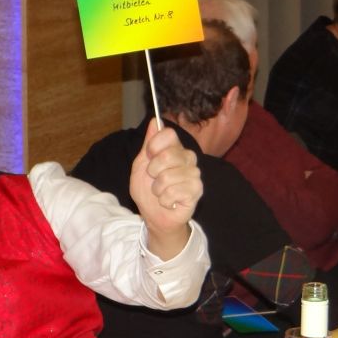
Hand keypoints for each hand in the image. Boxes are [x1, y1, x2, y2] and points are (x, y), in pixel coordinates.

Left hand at [129, 120, 201, 258]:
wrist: (155, 216)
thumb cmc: (148, 191)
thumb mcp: (140, 167)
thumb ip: (148, 145)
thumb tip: (154, 121)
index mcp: (174, 149)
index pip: (168, 134)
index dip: (154, 145)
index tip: (149, 156)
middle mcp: (187, 158)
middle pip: (167, 155)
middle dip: (152, 172)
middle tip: (154, 179)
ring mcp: (194, 174)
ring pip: (168, 176)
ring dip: (157, 189)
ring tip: (161, 192)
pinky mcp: (197, 190)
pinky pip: (174, 191)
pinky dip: (165, 199)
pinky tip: (169, 201)